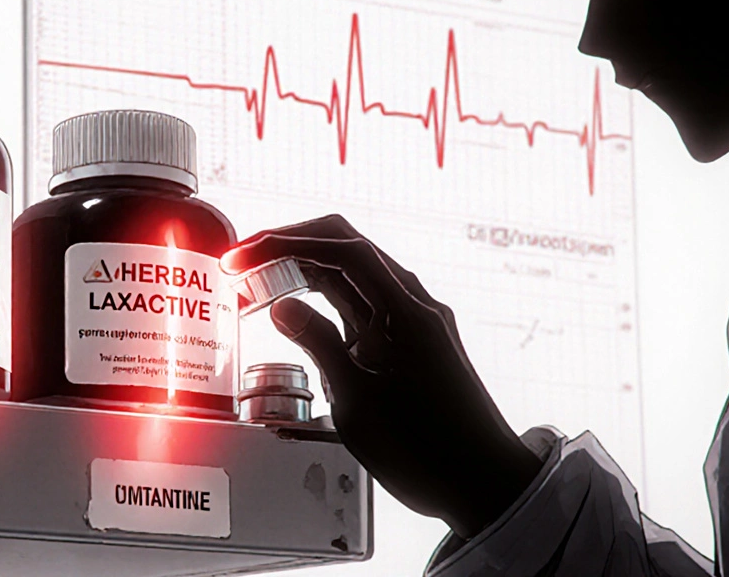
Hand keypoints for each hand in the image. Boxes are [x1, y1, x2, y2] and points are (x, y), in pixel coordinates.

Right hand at [223, 215, 540, 537]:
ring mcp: (416, 322)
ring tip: (261, 283)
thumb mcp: (359, 401)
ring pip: (355, 275)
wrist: (487, 486)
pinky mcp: (412, 342)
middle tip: (244, 261)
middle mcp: (415, 306)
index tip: (242, 256)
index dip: (284, 243)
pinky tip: (301, 310)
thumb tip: (282, 307)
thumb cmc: (430, 451)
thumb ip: (319, 345)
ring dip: (307, 270)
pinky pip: (366, 303)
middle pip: (347, 249)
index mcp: (406, 311)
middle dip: (291, 245)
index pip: (340, 249)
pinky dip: (328, 297)